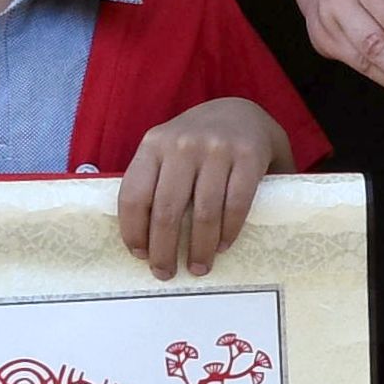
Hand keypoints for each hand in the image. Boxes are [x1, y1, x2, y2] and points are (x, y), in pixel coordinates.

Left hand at [116, 100, 281, 280]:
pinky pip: (236, 204)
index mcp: (154, 144)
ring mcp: (217, 149)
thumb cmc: (199, 143)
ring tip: (198, 267)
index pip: (134, 194)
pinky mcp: (249, 156)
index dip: (133, 231)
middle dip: (164, 250)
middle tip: (166, 273)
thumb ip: (154, 180)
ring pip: (203, 212)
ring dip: (200, 248)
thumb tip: (140, 236)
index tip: (140, 255)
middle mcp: (183, 144)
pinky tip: (223, 246)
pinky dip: (229, 231)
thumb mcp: (168, 149)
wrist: (243, 111)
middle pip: (167, 210)